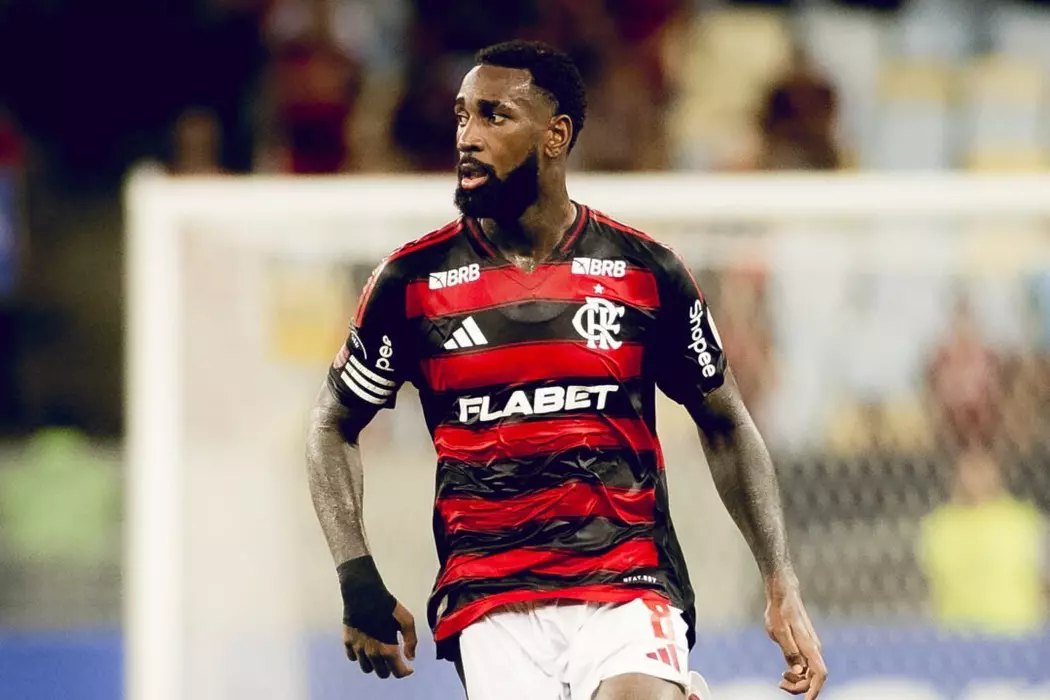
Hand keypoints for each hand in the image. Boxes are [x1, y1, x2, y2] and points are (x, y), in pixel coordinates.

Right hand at [343, 601, 417, 678]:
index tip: (409, 668)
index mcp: (388, 648)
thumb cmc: (388, 606)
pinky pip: (353, 658)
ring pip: (367, 669)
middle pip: (382, 673)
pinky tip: (366, 646)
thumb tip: (411, 658)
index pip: (398, 672)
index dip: (405, 672)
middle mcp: (372, 653)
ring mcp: (358, 648)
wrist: (363, 593)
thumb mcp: (406, 620)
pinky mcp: (347, 642)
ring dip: (375, 664)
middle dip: (390, 668)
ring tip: (379, 652)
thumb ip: (411, 641)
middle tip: (394, 658)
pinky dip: (360, 656)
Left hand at [764, 573, 827, 698]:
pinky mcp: (805, 648)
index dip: (815, 690)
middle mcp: (814, 649)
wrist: (783, 596)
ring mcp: (811, 648)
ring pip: (810, 674)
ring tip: (781, 680)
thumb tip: (797, 671)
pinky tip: (785, 673)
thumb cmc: (779, 611)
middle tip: (780, 685)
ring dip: (798, 682)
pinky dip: (797, 674)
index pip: (820, 674)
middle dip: (800, 687)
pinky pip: (806, 668)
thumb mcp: (778, 631)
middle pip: (815, 678)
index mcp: (809, 646)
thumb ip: (788, 651)